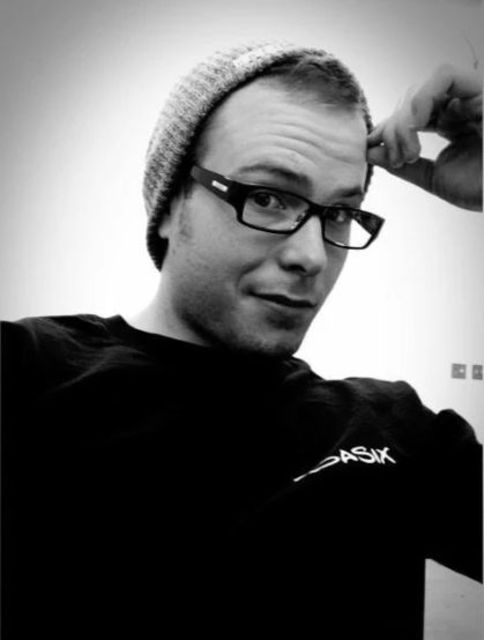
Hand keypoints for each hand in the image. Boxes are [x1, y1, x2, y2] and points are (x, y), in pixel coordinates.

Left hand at [367, 65, 481, 210]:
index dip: (388, 127)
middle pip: (411, 99)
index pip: (410, 113)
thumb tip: (370, 152)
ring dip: (405, 118)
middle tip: (399, 158)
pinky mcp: (482, 91)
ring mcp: (472, 96)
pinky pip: (444, 76)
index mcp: (453, 122)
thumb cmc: (480, 189)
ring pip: (422, 88)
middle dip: (394, 128)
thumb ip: (404, 166)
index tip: (373, 146)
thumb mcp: (434, 178)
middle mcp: (461, 105)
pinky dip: (422, 99)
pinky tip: (418, 126)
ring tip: (410, 150)